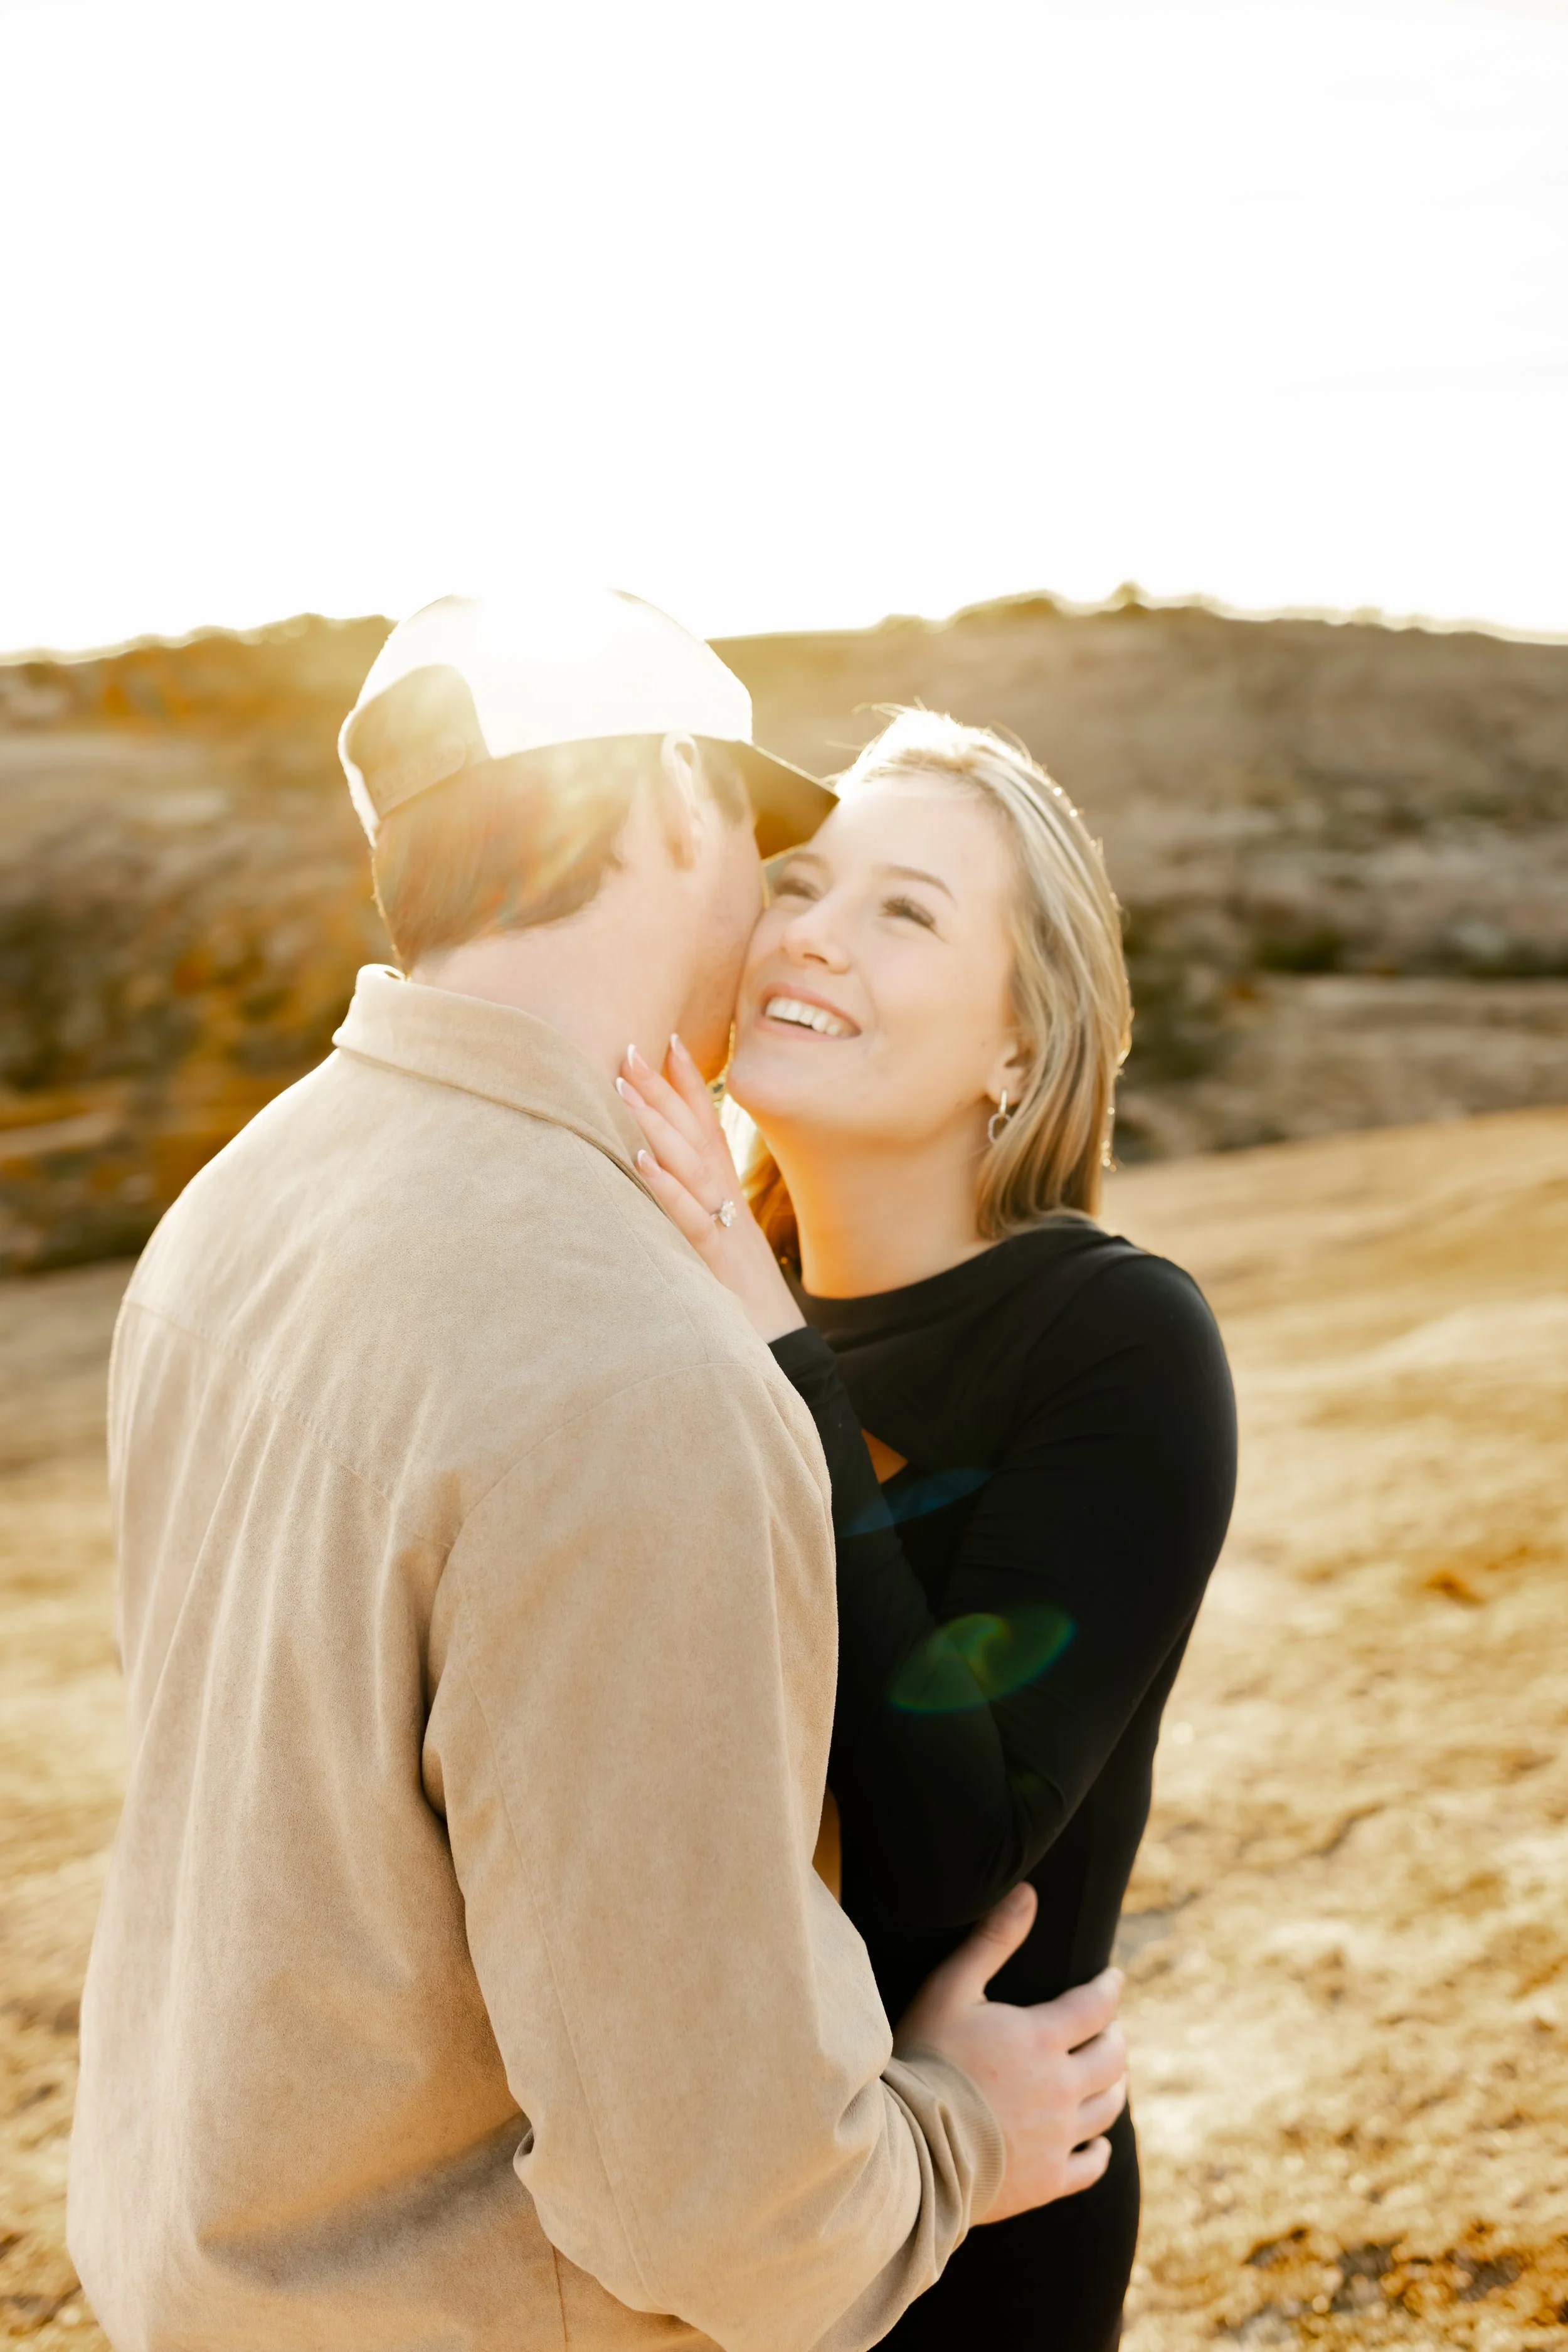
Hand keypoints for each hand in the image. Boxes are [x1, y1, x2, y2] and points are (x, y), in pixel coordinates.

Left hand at [616, 1038, 804, 1343]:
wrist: (782, 1351)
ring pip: (690, 1164)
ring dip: (656, 1122)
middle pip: (695, 1134)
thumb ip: (693, 1213)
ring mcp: (725, 1229)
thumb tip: (656, 1183)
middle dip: (662, 1088)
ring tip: (623, 1085)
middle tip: (628, 1049)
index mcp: (727, 1196)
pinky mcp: (716, 1262)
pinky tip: (639, 1160)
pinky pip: (689, 1216)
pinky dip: (665, 1187)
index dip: (690, 1084)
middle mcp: (728, 1202)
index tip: (666, 1041)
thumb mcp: (718, 1246)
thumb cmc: (742, 1301)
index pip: (708, 1128)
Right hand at [896, 1883, 1126, 2223]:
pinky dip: (1100, 2150)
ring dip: (1114, 2086)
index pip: (1097, 2005)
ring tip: (1109, 2075)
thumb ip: (992, 1942)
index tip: (1112, 1977)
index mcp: (1042, 2038)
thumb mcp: (951, 1989)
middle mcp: (1062, 2088)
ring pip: (1109, 2108)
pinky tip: (1097, 2143)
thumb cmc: (925, 2059)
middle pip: (1113, 2058)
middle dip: (1115, 2036)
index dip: (1109, 1987)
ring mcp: (1058, 2138)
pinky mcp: (1048, 2180)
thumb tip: (1028, 1894)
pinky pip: (1092, 2165)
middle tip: (1108, 2028)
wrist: (910, 2147)